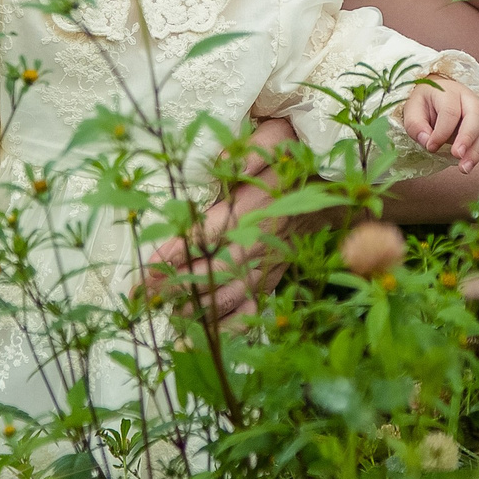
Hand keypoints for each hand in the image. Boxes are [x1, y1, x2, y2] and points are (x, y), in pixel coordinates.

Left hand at [142, 118, 309, 322]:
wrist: (334, 185)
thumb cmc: (296, 159)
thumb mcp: (278, 139)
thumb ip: (253, 150)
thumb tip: (222, 163)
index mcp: (255, 207)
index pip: (209, 234)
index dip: (177, 252)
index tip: (148, 268)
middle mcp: (260, 241)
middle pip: (213, 272)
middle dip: (176, 287)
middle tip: (143, 296)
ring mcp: (268, 264)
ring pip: (230, 296)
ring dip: (197, 309)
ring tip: (165, 316)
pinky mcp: (273, 278)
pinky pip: (251, 308)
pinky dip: (227, 328)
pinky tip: (202, 339)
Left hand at [398, 76, 478, 175]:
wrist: (437, 96)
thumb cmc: (425, 104)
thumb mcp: (412, 109)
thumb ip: (416, 125)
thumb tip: (427, 141)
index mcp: (449, 92)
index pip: (450, 111)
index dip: (441, 132)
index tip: (430, 147)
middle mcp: (470, 100)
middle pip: (476, 117)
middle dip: (468, 139)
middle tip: (457, 156)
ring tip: (464, 169)